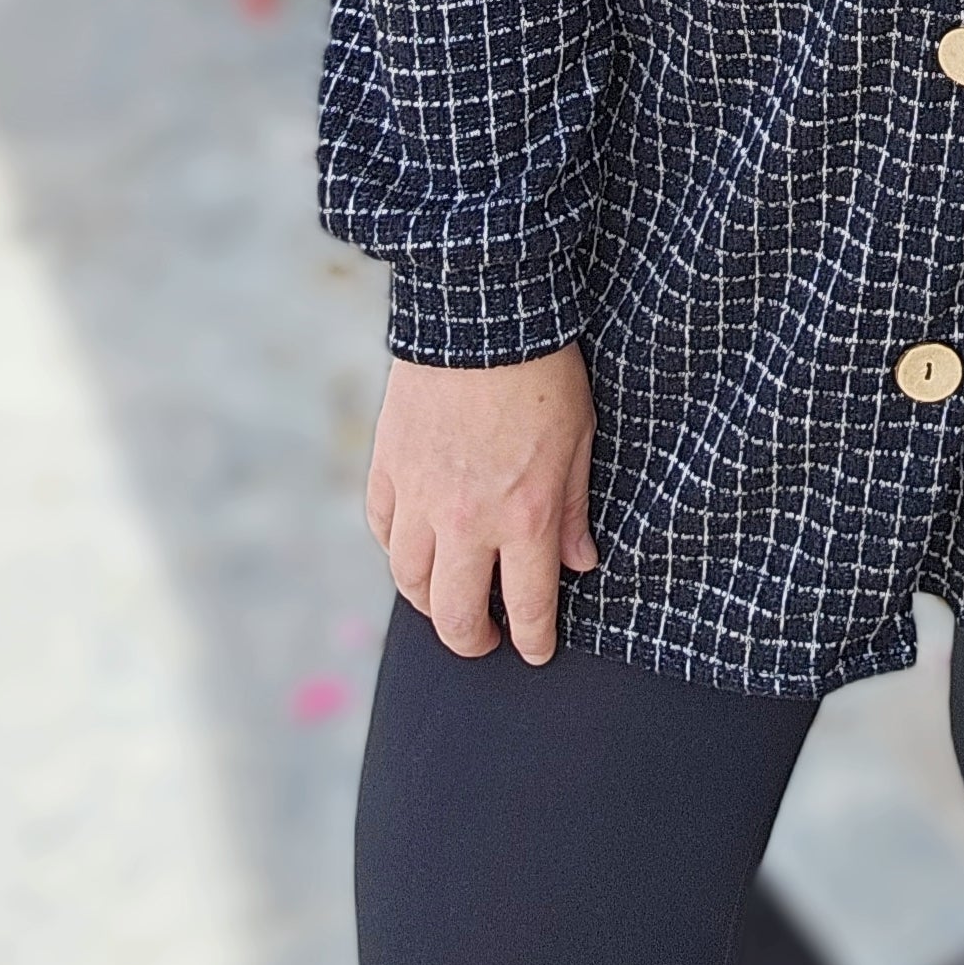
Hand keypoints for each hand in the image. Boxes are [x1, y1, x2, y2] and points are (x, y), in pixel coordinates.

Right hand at [365, 344, 598, 664]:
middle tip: (488, 637)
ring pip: (410, 582)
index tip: (536, 650)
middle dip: (474, 640)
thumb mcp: (579, 440)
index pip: (528, 607)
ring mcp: (419, 498)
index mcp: (524, 518)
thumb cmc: (544, 373)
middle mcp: (466, 522)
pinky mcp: (387, 469)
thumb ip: (573, 509)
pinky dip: (398, 549)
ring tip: (450, 599)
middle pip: (456, 616)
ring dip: (431, 602)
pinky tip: (416, 546)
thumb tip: (579, 564)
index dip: (533, 640)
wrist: (482, 313)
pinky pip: (383, 531)